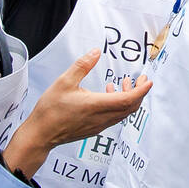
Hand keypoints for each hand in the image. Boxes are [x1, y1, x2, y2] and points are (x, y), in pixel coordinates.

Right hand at [1, 48, 151, 177]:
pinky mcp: (94, 129)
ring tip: (123, 83)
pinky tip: (108, 94)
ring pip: (123, 113)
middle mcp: (101, 118)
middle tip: (141, 79)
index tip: (148, 81)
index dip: (141, 90)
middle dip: (139, 93)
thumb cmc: (50, 110)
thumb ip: (82, 65)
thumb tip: (96, 52)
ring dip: (128, 98)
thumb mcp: (64, 81)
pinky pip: (114, 117)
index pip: (128, 100)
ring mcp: (98, 125)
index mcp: (96, 105)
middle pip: (130, 107)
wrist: (40, 134)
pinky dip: (118, 105)